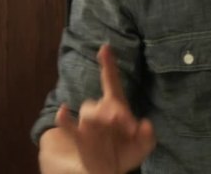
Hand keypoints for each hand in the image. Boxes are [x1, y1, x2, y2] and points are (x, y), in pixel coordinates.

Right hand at [55, 44, 155, 173]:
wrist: (108, 171)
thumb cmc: (126, 151)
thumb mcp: (143, 145)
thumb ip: (147, 136)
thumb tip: (146, 124)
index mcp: (117, 107)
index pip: (111, 82)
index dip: (108, 65)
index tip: (105, 48)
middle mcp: (101, 111)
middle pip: (103, 101)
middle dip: (113, 108)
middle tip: (122, 118)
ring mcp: (88, 124)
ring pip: (88, 111)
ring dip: (99, 115)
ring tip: (113, 121)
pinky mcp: (78, 137)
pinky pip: (68, 126)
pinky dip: (63, 118)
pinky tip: (62, 111)